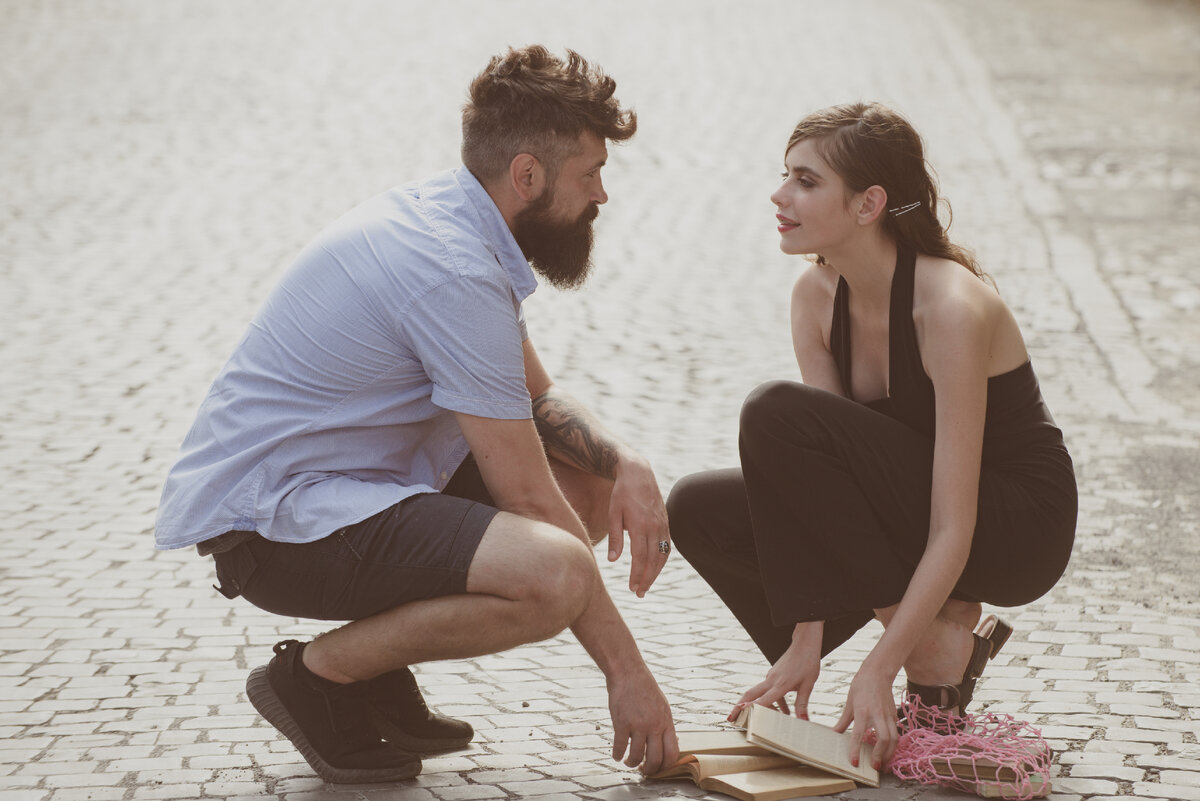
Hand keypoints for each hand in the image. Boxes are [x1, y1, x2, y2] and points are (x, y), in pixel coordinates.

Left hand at [606, 454, 669, 596]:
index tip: (632, 588)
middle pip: (653, 560)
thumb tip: (613, 561)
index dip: (637, 575)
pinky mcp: (666, 521)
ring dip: (655, 572)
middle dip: (647, 579)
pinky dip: (663, 559)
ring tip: (646, 585)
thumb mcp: (613, 513)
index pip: (640, 557)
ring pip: (662, 554)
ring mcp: (663, 524)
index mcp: (640, 525)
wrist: (638, 472)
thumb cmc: (621, 493)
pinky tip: (655, 567)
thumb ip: (614, 537)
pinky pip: (667, 545)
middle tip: (639, 593)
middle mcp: (655, 526)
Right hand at [608, 666, 677, 774]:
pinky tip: (616, 755)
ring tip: (628, 762)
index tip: (658, 767)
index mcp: (666, 722)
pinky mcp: (622, 723)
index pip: (672, 753)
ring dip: (632, 764)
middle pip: (656, 759)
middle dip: (649, 770)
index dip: (665, 765)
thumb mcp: (662, 706)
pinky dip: (617, 755)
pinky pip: (620, 747)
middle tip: (643, 769)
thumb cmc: (644, 688)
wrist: (628, 673)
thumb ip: (664, 725)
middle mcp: (654, 726)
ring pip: (637, 756)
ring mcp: (638, 725)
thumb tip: (667, 742)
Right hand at [729, 628, 820, 721]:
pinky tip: (785, 709)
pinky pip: (768, 690)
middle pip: (750, 694)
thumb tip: (804, 721)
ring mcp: (770, 676)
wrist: (804, 644)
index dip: (752, 708)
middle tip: (730, 718)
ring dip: (759, 706)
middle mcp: (771, 680)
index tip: (739, 713)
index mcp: (780, 684)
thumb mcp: (808, 685)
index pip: (763, 699)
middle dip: (739, 707)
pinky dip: (772, 701)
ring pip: (758, 693)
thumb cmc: (807, 662)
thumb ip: (802, 704)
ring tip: (769, 720)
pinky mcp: (773, 674)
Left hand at [833, 664, 899, 771]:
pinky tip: (886, 751)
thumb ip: (843, 721)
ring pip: (894, 739)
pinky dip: (892, 745)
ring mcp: (888, 715)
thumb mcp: (849, 703)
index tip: (854, 762)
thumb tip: (834, 734)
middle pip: (884, 739)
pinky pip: (896, 733)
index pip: (859, 734)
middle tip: (874, 767)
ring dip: (889, 753)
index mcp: (863, 711)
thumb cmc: (861, 686)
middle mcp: (878, 714)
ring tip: (882, 763)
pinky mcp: (894, 716)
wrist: (877, 672)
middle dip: (880, 756)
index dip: (856, 750)